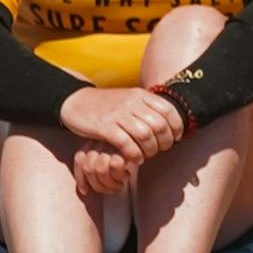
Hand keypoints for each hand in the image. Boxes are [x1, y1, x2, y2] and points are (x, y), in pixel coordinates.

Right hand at [59, 84, 178, 203]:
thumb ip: (147, 108)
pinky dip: (134, 154)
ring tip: (147, 155)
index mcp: (140, 95)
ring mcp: (117, 114)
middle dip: (165, 142)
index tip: (176, 138)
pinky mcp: (104, 127)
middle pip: (159, 125)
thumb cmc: (107, 105)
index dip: (177, 126)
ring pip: (145, 135)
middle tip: (161, 150)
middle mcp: (131, 102)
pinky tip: (134, 158)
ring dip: (150, 150)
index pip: (169, 110)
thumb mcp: (129, 99)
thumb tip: (170, 125)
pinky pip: (126, 143)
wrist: (76, 101)